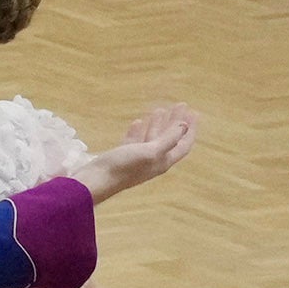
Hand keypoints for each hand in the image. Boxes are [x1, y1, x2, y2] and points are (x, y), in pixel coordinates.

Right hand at [74, 103, 197, 201]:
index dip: (190, 129)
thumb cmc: (123, 167)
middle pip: (169, 139)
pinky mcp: (122, 157)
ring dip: (157, 124)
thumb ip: (168, 138)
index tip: (193, 112)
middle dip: (175, 122)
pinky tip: (138, 122)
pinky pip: (134, 141)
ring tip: (159, 110)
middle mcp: (152, 161)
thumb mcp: (150, 151)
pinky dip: (139, 131)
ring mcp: (136, 160)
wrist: (94, 181)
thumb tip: (184, 125)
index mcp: (162, 161)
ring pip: (151, 139)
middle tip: (179, 106)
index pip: (182, 143)